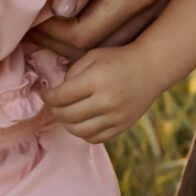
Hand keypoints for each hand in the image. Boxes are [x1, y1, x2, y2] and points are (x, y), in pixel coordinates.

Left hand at [30, 0, 179, 60]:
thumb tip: (61, 10)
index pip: (83, 36)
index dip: (50, 34)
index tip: (29, 23)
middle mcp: (153, 14)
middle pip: (95, 52)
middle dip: (58, 44)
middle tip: (33, 29)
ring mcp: (160, 21)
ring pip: (109, 54)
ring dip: (76, 48)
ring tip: (51, 30)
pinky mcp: (160, 21)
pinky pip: (122, 45)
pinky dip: (96, 42)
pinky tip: (76, 27)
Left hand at [43, 44, 170, 144]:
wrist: (150, 69)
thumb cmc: (118, 59)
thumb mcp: (93, 56)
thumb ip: (72, 73)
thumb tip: (56, 94)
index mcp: (96, 80)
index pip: (61, 96)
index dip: (48, 97)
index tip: (45, 94)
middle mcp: (106, 101)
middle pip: (68, 116)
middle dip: (55, 111)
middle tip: (53, 105)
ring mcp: (115, 117)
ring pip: (79, 131)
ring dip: (67, 125)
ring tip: (66, 115)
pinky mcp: (122, 127)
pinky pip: (95, 138)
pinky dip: (83, 133)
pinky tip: (82, 122)